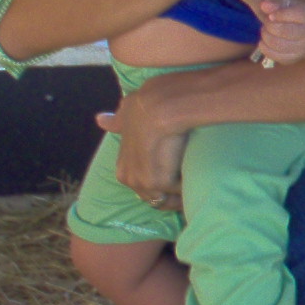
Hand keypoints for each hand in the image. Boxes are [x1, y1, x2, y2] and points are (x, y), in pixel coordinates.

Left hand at [96, 83, 190, 210]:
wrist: (162, 105)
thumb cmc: (146, 104)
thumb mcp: (125, 112)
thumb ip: (117, 121)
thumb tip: (101, 119)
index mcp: (123, 168)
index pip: (142, 186)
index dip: (159, 181)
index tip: (174, 176)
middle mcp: (130, 180)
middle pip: (155, 198)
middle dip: (171, 194)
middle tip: (190, 183)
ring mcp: (145, 184)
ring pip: (168, 200)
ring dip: (183, 193)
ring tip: (200, 184)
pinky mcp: (162, 184)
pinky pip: (182, 193)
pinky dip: (193, 186)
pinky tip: (204, 178)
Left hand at [254, 0, 304, 65]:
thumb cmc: (295, 16)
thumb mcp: (289, 6)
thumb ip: (277, 4)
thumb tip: (263, 5)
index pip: (295, 14)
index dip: (278, 13)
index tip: (270, 14)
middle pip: (284, 31)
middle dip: (270, 25)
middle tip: (267, 22)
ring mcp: (302, 49)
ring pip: (276, 43)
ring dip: (265, 35)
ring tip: (265, 30)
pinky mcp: (292, 59)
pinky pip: (273, 55)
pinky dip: (264, 46)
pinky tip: (265, 40)